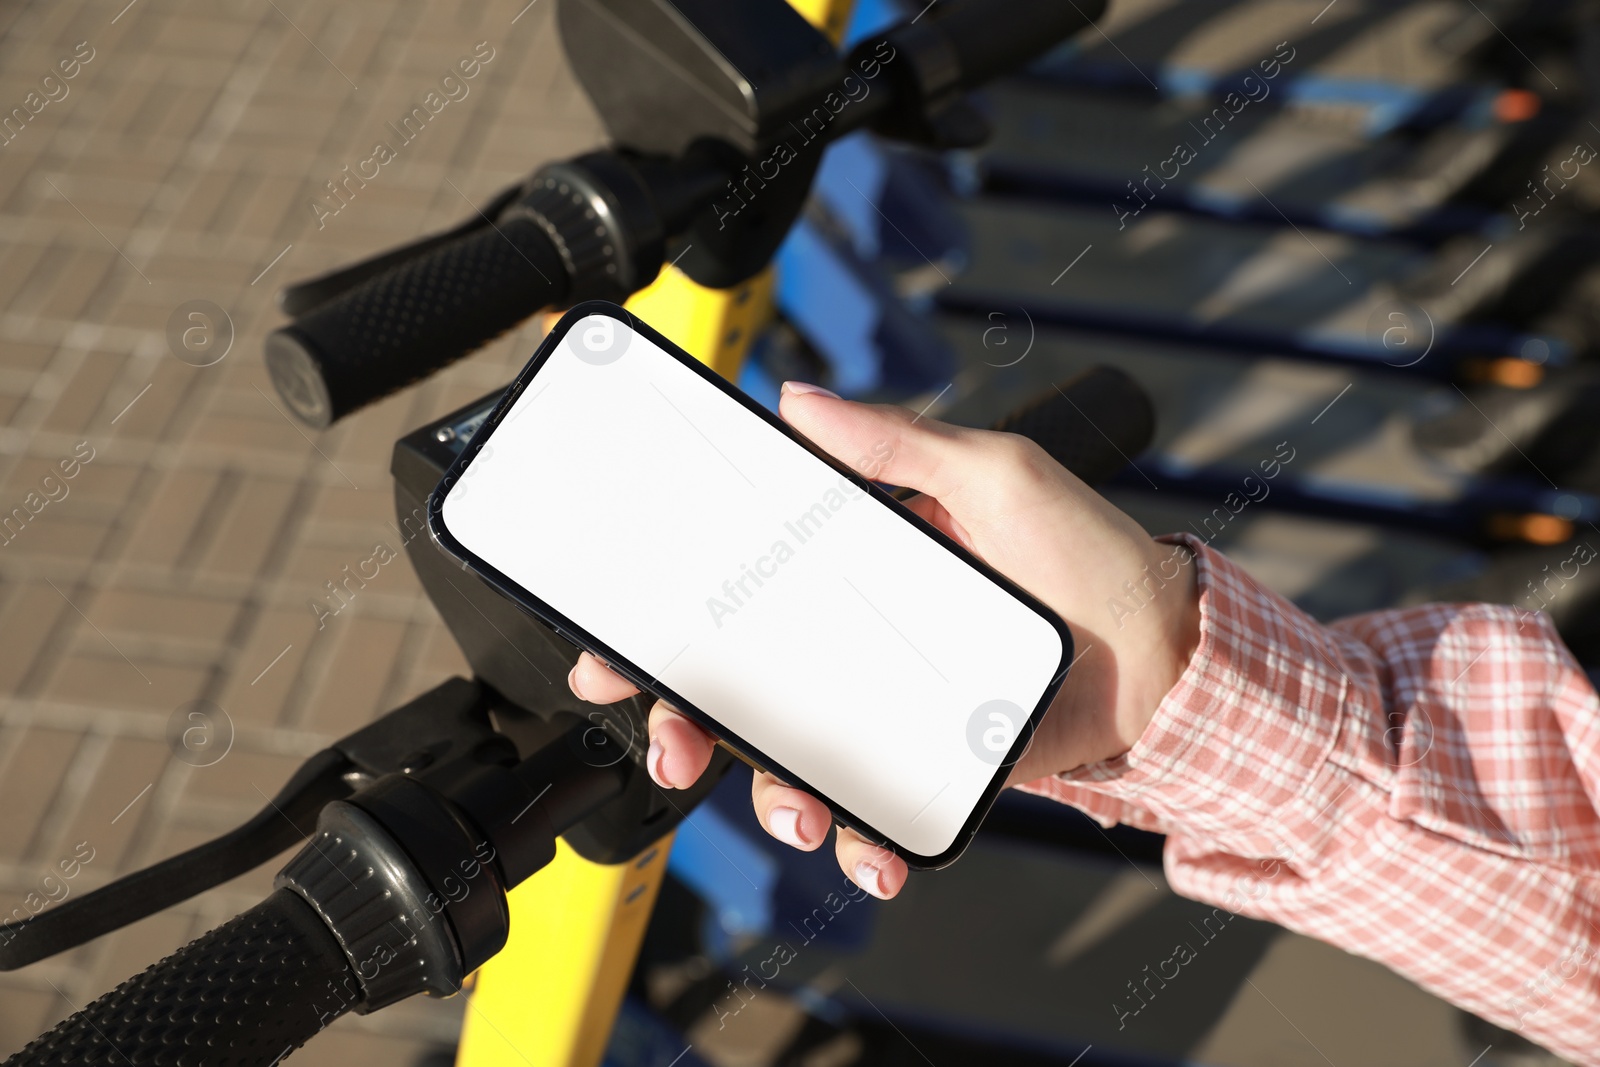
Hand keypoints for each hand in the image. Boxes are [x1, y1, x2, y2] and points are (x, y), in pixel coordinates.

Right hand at [568, 381, 1200, 898]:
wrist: (1168, 661)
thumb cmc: (1090, 555)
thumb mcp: (994, 475)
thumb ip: (899, 442)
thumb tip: (800, 400)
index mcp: (855, 565)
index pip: (738, 586)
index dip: (669, 617)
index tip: (617, 644)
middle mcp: (856, 638)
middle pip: (742, 686)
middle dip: (687, 723)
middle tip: (673, 742)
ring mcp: (886, 708)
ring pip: (792, 760)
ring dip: (772, 796)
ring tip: (802, 815)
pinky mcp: (926, 767)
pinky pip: (870, 809)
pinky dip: (859, 839)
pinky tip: (869, 853)